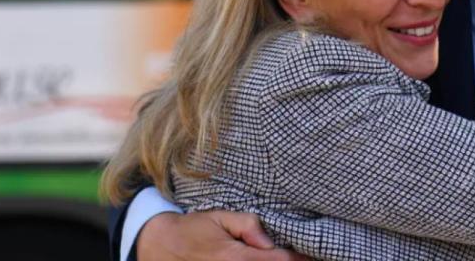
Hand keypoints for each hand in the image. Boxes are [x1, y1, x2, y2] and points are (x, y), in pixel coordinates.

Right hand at [137, 211, 309, 260]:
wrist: (160, 247)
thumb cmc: (193, 230)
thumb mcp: (221, 218)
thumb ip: (249, 226)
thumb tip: (269, 240)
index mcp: (237, 258)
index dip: (300, 259)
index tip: (313, 254)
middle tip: (305, 256)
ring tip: (290, 258)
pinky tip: (268, 260)